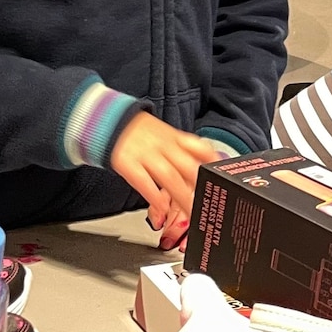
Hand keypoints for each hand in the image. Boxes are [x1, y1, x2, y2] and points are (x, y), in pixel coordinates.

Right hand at [110, 113, 219, 234]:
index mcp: (175, 138)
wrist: (109, 119)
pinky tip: (161, 208)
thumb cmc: (140, 133)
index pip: (200, 149)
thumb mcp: (166, 135)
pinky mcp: (127, 162)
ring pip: (168, 176)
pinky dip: (153, 195)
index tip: (222, 180)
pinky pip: (142, 180)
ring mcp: (145, 154)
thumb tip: (203, 167)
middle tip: (210, 204)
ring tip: (191, 212)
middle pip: (187, 166)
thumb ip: (183, 151)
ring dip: (181, 196)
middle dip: (200, 187)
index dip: (213, 165)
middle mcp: (163, 145)